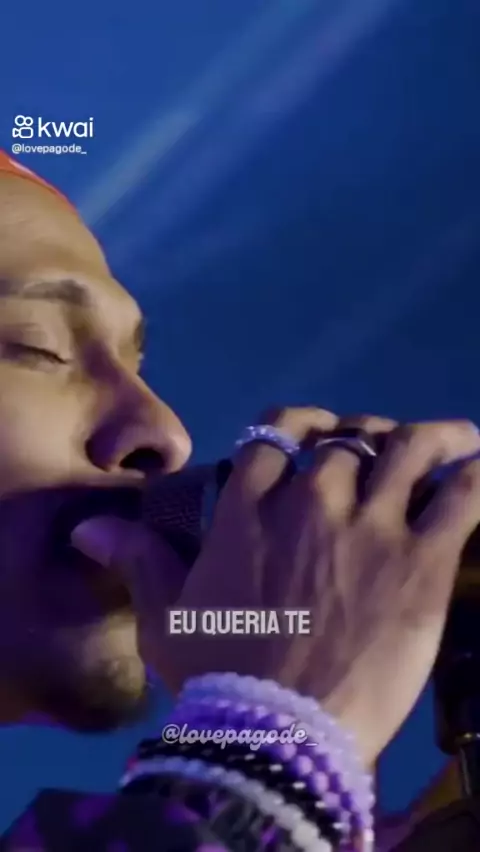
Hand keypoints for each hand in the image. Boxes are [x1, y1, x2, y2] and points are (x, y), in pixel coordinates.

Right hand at [71, 408, 479, 766]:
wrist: (275, 734)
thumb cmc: (216, 678)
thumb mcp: (165, 618)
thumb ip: (138, 560)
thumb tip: (89, 529)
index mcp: (252, 506)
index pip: (280, 432)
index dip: (307, 425)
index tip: (324, 434)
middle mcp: (311, 499)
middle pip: (351, 441)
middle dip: (370, 441)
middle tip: (389, 457)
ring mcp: (369, 526)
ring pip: (411, 449)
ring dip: (434, 438)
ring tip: (454, 440)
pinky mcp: (420, 561)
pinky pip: (462, 498)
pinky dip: (477, 475)